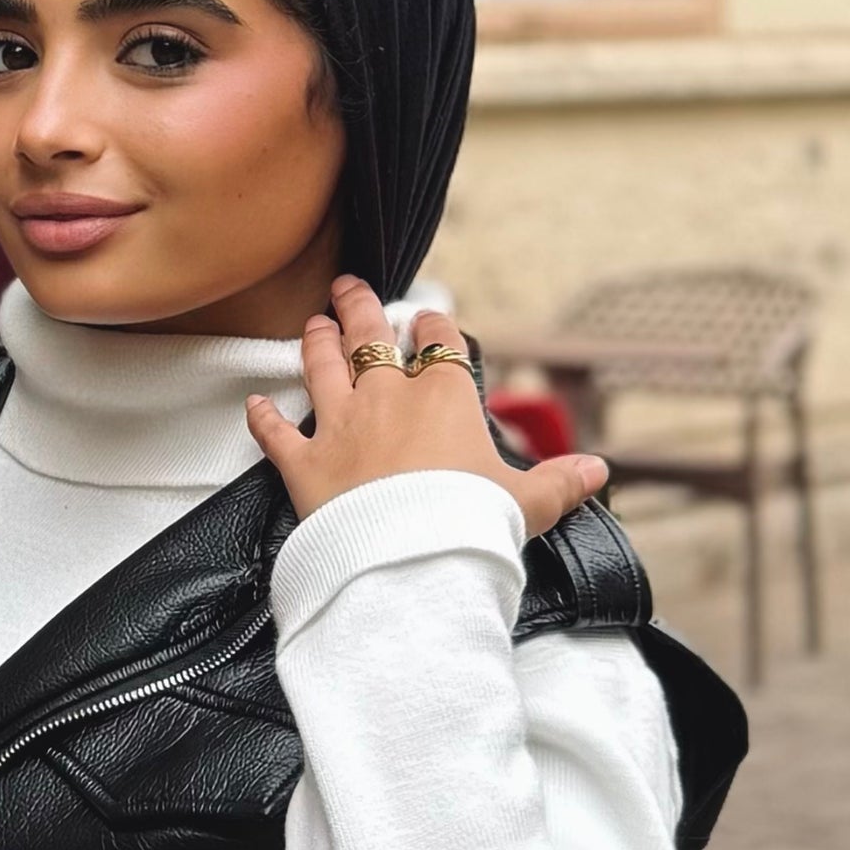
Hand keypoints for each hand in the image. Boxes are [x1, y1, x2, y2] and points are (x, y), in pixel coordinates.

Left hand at [249, 275, 610, 540]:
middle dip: (360, 307)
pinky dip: (262, 419)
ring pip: (322, 367)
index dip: (435, 326)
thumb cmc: (472, 526)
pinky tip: (252, 405)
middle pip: (368, 336)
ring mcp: (341, 426)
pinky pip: (276, 434)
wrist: (411, 562)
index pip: (439, 343)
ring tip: (313, 324)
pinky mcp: (305, 464)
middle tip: (349, 287)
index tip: (431, 318)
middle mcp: (387, 398)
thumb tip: (597, 471)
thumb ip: (560, 481)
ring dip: (316, 342)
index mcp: (443, 397)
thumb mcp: (527, 502)